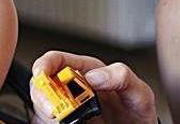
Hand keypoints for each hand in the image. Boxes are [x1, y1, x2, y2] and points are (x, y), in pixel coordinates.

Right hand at [30, 51, 156, 123]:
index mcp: (85, 72)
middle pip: (41, 85)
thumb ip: (122, 77)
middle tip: (55, 111)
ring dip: (47, 114)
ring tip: (68, 122)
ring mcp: (66, 109)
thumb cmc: (136, 112)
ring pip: (41, 107)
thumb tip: (94, 75)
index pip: (56, 60)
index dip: (44, 65)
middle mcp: (71, 89)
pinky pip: (45, 123)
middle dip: (42, 96)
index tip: (41, 74)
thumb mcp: (139, 92)